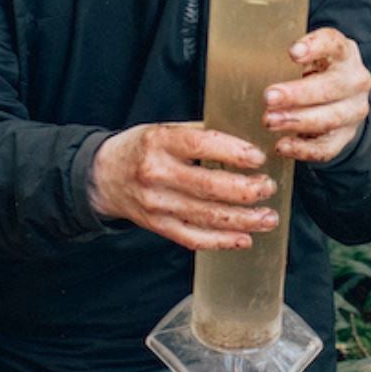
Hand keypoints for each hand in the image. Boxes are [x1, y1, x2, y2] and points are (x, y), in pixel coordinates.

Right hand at [88, 122, 280, 251]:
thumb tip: (247, 138)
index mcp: (159, 142)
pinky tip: (245, 238)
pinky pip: (193, 238)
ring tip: (269, 217)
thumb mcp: (163, 130)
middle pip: (208, 186)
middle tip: (268, 187)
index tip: (258, 158)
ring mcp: (157, 205)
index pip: (201, 145)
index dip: (233, 153)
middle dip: (245, 190)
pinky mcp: (158, 226)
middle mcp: (156, 174)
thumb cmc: (141, 148)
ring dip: (243, 220)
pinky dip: (221, 241)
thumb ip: (200, 133)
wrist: (102, 176)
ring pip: (206, 216)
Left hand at [263, 27, 370, 163]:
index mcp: (345, 54)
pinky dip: (303, 148)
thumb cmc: (316, 72)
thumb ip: (289, 55)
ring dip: (297, 120)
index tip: (292, 53)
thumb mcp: (309, 57)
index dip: (315, 47)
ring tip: (269, 121)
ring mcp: (354, 111)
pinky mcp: (346, 137)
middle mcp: (355, 81)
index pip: (335, 44)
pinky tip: (282, 145)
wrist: (343, 101)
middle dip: (298, 94)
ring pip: (330, 118)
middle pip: (332, 87)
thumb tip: (242, 53)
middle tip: (268, 97)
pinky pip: (327, 147)